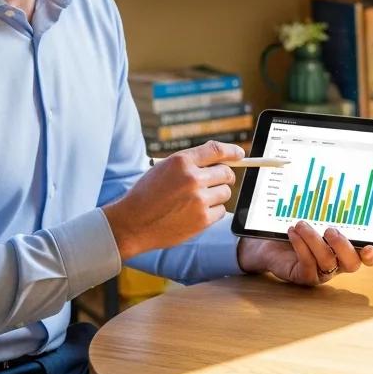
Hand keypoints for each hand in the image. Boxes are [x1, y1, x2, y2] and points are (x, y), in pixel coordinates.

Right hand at [102, 140, 241, 259]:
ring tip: (199, 200)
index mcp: (182, 161)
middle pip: (226, 173)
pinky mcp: (202, 219)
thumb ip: (190, 162)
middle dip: (224, 177)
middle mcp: (193, 178)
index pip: (217, 150)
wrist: (132, 223)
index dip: (232, 151)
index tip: (240, 154)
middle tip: (217, 182)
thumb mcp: (164, 168)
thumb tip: (220, 159)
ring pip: (225, 192)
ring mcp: (198, 199)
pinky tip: (197, 212)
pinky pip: (221, 211)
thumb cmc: (147, 194)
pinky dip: (213, 211)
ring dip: (217, 195)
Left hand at [237, 221, 372, 285]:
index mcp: (345, 249)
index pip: (366, 257)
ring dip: (314, 239)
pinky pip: (307, 263)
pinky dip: (300, 245)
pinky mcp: (304, 277)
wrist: (269, 245)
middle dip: (342, 246)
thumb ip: (327, 213)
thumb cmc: (297, 229)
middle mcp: (337, 263)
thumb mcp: (314, 219)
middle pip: (351, 263)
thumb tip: (332, 190)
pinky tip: (293, 232)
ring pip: (327, 261)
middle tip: (329, 230)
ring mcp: (321, 272)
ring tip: (301, 224)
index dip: (371, 255)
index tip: (369, 248)